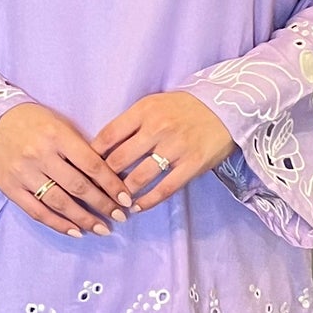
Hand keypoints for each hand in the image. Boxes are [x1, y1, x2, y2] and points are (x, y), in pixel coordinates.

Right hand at [0, 102, 133, 238]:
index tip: (126, 198)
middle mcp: (40, 155)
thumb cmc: (31, 121)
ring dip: (83, 219)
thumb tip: (106, 176)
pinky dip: (58, 224)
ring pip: (59, 202)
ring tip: (101, 228)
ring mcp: (23, 173)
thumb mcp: (58, 124)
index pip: (91, 165)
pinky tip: (76, 231)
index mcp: (57, 136)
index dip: (112, 184)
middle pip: (78, 186)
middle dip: (103, 204)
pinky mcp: (10, 188)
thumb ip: (79, 148)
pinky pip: (37, 212)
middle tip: (119, 217)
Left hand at [93, 92, 235, 213]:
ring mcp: (175, 148)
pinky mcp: (191, 165)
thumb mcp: (154, 104)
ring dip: (123, 194)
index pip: (107, 137)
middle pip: (118, 160)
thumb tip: (103, 148)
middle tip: (96, 192)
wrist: (227, 106)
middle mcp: (157, 129)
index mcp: (144, 111)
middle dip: (104, 180)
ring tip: (115, 202)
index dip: (92, 156)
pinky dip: (147, 202)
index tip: (85, 169)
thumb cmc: (184, 107)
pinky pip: (164, 189)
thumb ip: (130, 123)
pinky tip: (137, 207)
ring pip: (138, 178)